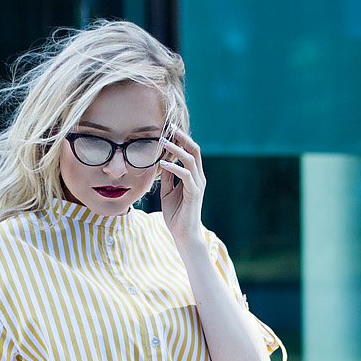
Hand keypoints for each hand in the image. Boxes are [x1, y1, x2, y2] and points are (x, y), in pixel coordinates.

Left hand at [159, 126, 205, 248]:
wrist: (184, 234)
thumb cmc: (176, 215)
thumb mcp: (168, 193)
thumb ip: (168, 178)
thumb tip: (163, 162)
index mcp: (193, 176)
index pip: (190, 152)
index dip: (181, 140)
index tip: (169, 129)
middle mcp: (198, 178)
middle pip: (194, 150)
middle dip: (182, 137)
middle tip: (170, 126)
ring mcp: (197, 185)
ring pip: (190, 160)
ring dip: (176, 149)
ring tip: (162, 141)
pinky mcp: (194, 193)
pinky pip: (185, 175)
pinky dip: (174, 167)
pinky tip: (163, 163)